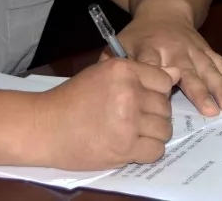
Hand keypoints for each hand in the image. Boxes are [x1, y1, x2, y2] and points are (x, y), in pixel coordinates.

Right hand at [34, 57, 179, 169]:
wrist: (45, 126)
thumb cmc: (72, 99)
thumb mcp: (103, 74)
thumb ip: (140, 73)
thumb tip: (176, 73)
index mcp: (123, 70)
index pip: (164, 80)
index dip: (157, 92)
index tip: (144, 99)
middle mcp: (129, 93)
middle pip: (165, 106)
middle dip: (154, 114)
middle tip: (135, 119)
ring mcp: (128, 121)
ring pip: (164, 129)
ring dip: (153, 133)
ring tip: (133, 133)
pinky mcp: (125, 147)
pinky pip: (156, 150)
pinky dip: (148, 151)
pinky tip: (132, 146)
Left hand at [107, 13, 221, 116]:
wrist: (165, 10)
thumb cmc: (141, 34)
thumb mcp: (123, 42)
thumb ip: (113, 61)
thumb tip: (101, 81)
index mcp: (151, 48)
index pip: (153, 62)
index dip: (158, 76)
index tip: (164, 92)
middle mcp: (175, 49)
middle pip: (187, 70)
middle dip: (198, 89)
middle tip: (209, 110)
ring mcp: (194, 49)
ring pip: (208, 68)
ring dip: (220, 87)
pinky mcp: (206, 50)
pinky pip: (220, 63)